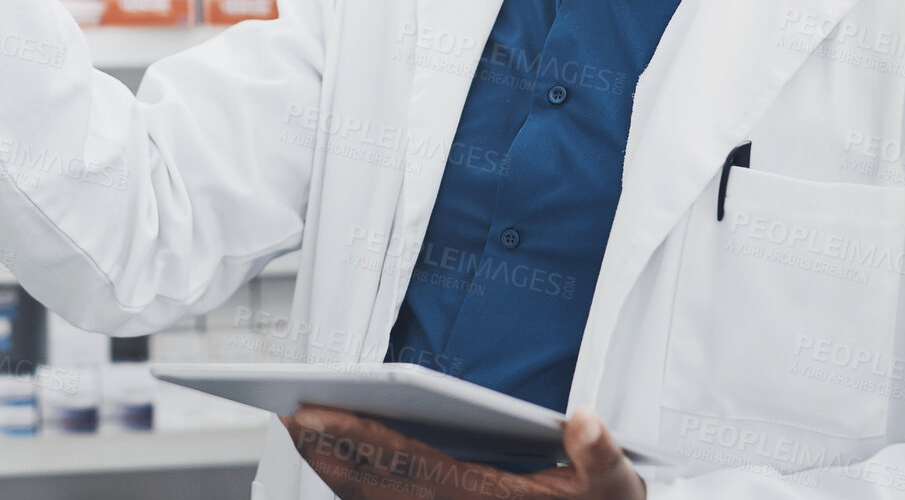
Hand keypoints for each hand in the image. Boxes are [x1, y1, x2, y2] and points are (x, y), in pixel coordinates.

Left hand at [283, 406, 645, 499]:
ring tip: (300, 429)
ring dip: (332, 466)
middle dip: (328, 448)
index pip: (406, 463)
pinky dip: (354, 481)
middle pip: (375, 482)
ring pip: (372, 497)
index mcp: (485, 498)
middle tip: (287, 413)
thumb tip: (584, 421)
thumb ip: (602, 455)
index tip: (318, 413)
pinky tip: (338, 460)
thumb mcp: (617, 487)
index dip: (358, 437)